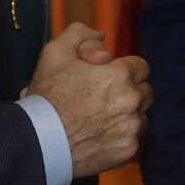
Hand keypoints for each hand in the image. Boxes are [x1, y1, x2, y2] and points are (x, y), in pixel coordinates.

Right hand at [27, 22, 151, 176]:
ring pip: (141, 117)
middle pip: (145, 92)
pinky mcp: (128, 150)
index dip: (126, 71)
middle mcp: (132, 100)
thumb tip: (101, 36)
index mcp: (121, 74)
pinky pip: (134, 140)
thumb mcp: (56, 52)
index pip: (142, 67)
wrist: (39, 140)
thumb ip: (81, 34)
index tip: (111, 79)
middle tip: (106, 100)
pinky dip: (122, 138)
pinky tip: (102, 137)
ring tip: (103, 120)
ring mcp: (132, 127)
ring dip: (128, 116)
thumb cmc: (48, 95)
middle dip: (130, 93)